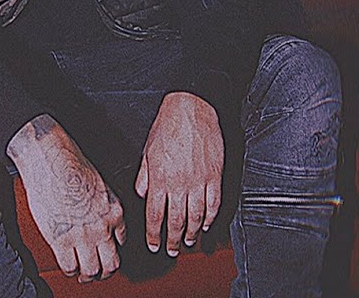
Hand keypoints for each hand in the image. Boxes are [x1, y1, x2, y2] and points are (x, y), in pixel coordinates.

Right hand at [8, 115, 125, 282]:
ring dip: (87, 275)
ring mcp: (82, 236)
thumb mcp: (100, 183)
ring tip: (82, 273)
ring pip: (91, 270)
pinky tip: (67, 265)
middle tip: (99, 272)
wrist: (53, 160)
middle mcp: (102, 227)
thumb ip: (102, 204)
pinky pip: (68, 267)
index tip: (107, 250)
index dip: (114, 249)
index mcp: (114, 211)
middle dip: (105, 271)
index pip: (122, 241)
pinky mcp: (61, 240)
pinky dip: (69, 270)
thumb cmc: (72, 164)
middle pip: (111, 264)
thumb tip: (98, 214)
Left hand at [135, 92, 223, 256]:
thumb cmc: (168, 126)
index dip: (154, 234)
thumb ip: (144, 177)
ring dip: (192, 233)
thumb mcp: (147, 152)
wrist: (191, 108)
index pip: (154, 215)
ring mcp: (198, 181)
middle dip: (171, 240)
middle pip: (175, 221)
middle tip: (171, 250)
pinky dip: (211, 218)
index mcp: (159, 178)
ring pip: (196, 217)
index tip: (154, 244)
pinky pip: (214, 204)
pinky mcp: (215, 176)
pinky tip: (207, 225)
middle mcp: (178, 183)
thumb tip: (143, 195)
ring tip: (188, 242)